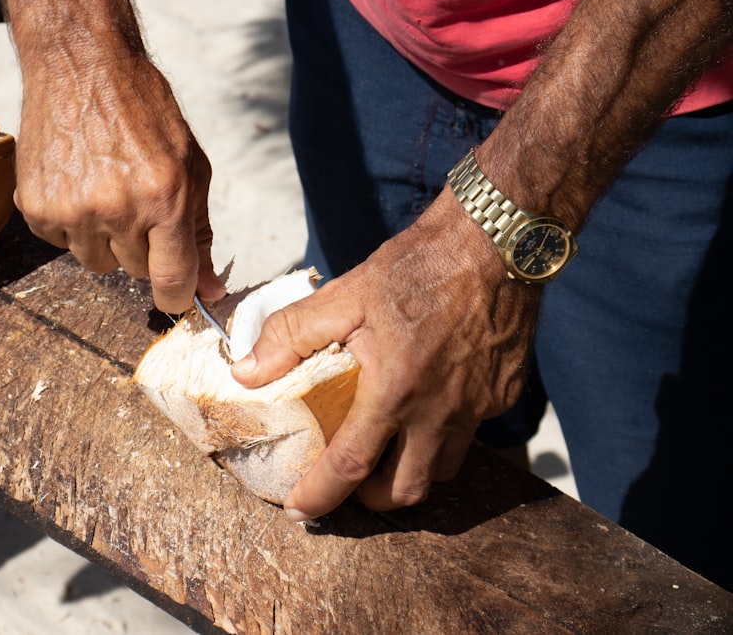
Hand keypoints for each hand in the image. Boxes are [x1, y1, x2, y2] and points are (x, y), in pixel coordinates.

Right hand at [12, 54, 225, 312]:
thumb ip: (199, 232)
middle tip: (138, 203)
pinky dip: (72, 224)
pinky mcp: (36, 208)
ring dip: (106, 239)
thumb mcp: (191, 166)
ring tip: (105, 189)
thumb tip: (210, 290)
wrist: (81, 65)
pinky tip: (77, 184)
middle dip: (144, 248)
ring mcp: (72, 210)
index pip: (172, 279)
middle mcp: (116, 208)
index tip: (178, 297)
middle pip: (136, 272)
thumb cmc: (144, 111)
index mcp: (164, 197)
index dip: (179, 296)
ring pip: (98, 263)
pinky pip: (62, 244)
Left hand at [231, 190, 540, 520]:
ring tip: (388, 448)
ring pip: (444, 468)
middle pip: (406, 489)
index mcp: (396, 390)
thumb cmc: (418, 265)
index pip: (352, 466)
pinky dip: (443, 433)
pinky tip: (428, 403)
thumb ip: (291, 335)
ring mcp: (479, 406)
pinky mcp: (504, 393)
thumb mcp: (345, 294)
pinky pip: (471, 432)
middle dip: (371, 499)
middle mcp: (441, 410)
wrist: (496, 241)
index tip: (300, 510)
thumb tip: (248, 372)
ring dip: (411, 470)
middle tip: (349, 482)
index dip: (321, 496)